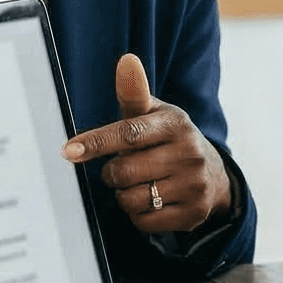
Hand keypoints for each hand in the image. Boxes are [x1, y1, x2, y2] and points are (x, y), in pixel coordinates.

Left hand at [61, 54, 232, 234]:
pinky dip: (138, 214)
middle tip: (122, 168)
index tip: (69, 151)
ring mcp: (194, 185)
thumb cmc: (170, 140)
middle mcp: (190, 153)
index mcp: (176, 124)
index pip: (129, 133)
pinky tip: (151, 200)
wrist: (213, 176)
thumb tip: (126, 60)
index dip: (96, 142)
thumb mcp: (156, 115)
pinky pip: (144, 221)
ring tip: (139, 183)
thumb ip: (134, 94)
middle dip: (113, 173)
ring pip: (131, 199)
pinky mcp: (194, 214)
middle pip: (124, 171)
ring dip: (124, 195)